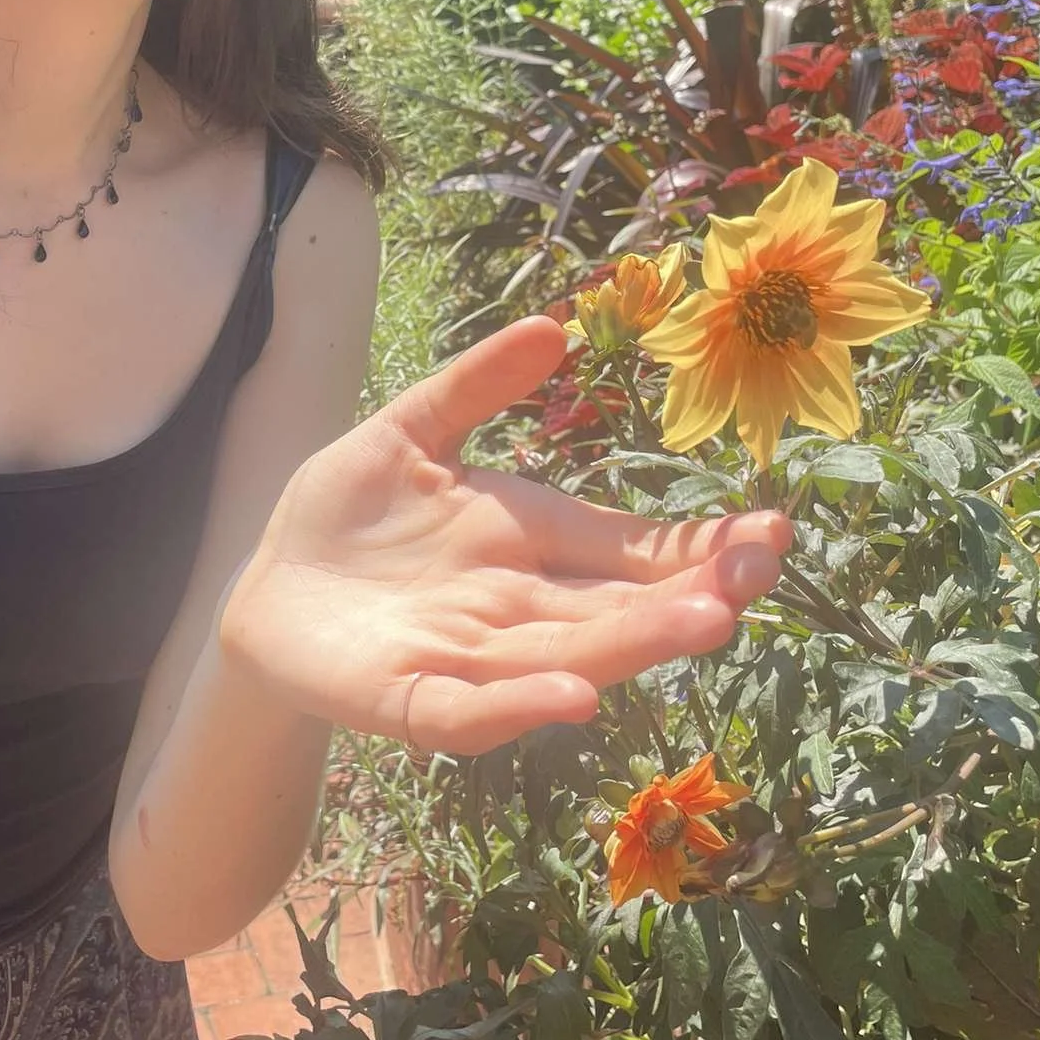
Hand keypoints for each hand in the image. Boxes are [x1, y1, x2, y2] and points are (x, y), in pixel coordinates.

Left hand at [218, 315, 790, 756]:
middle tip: (757, 578)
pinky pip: (467, 712)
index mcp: (531, 542)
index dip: (701, 547)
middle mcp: (517, 608)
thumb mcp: (412, 432)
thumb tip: (553, 326)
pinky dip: (518, 706)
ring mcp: (466, 659)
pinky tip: (573, 697)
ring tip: (703, 624)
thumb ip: (476, 384)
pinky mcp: (401, 699)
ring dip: (631, 645)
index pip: (634, 551)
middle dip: (689, 598)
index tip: (773, 530)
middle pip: (617, 608)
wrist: (267, 591)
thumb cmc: (351, 515)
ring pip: (564, 657)